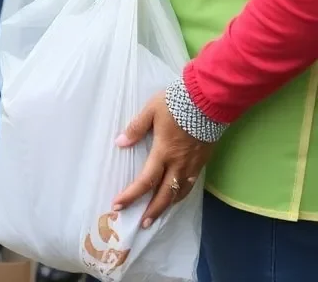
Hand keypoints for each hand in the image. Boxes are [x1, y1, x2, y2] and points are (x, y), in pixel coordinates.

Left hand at [113, 90, 214, 228]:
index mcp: (163, 153)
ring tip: (157, 215)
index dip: (131, 195)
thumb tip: (120, 143)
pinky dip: (181, 196)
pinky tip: (176, 197)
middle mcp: (178, 165)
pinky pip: (190, 186)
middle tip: (141, 224)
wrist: (206, 102)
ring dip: (167, 207)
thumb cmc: (175, 104)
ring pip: (179, 194)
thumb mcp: (150, 111)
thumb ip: (136, 128)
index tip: (118, 205)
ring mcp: (192, 166)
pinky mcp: (202, 162)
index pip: (145, 181)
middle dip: (152, 211)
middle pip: (164, 195)